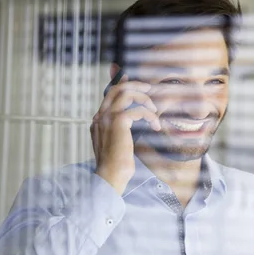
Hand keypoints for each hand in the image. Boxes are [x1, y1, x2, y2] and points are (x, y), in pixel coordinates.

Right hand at [91, 75, 160, 194]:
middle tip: (149, 89)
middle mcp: (100, 116)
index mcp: (98, 120)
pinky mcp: (118, 123)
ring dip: (144, 99)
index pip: (109, 95)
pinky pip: (137, 110)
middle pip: (116, 88)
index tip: (130, 77)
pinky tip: (155, 125)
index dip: (121, 83)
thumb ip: (119, 130)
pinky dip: (150, 115)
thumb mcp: (117, 143)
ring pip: (126, 93)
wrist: (110, 176)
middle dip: (134, 85)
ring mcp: (107, 118)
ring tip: (154, 110)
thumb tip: (129, 119)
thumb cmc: (116, 165)